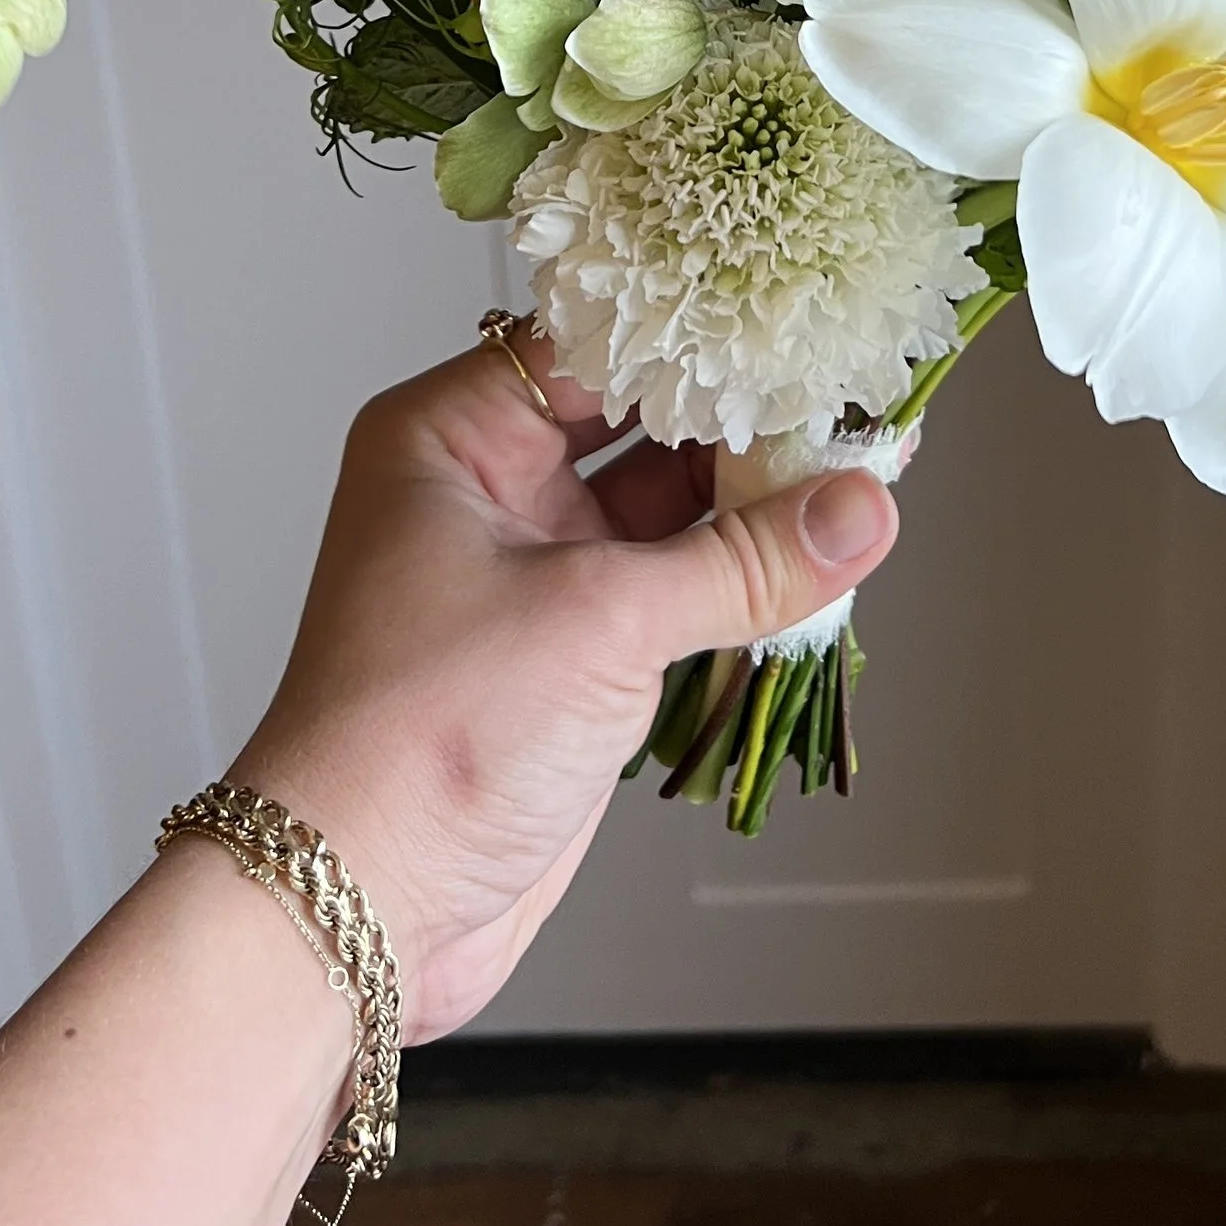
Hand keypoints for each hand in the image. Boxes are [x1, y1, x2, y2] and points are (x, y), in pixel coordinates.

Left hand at [230, 329, 897, 1040]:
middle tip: (854, 399)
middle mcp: (488, 488)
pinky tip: (824, 558)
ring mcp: (533, 572)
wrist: (361, 903)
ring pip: (669, 508)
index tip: (804, 323)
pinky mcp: (573, 652)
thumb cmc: (425, 734)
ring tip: (864, 472)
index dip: (700, 332)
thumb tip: (863, 507)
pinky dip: (744, 578)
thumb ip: (743, 562)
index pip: (596, 341)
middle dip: (745, 420)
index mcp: (452, 436)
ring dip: (756, 503)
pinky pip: (676, 588)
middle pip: (642, 420)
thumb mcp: (600, 623)